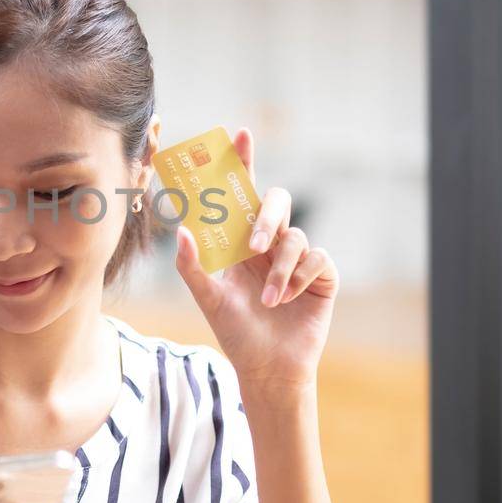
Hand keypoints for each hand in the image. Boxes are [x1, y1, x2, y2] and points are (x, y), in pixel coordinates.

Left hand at [171, 126, 337, 400]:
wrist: (268, 368)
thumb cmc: (236, 332)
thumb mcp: (208, 299)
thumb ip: (191, 265)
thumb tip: (179, 228)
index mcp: (241, 240)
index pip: (242, 193)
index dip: (242, 162)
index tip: (239, 134)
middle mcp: (271, 242)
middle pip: (276, 202)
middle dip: (265, 217)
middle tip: (252, 245)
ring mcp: (299, 256)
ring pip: (295, 237)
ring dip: (278, 270)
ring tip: (268, 300)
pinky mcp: (322, 274)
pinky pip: (316, 258)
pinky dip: (298, 279)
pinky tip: (287, 301)